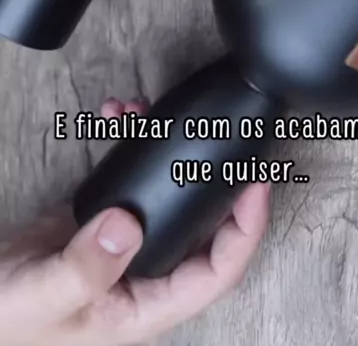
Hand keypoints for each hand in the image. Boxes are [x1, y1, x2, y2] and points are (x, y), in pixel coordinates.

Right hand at [0, 98, 269, 345]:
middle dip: (215, 179)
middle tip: (224, 134)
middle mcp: (142, 274)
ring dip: (165, 150)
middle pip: (203, 229)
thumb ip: (85, 267)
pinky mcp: (100, 218)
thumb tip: (127, 224)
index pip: (215, 273)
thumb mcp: (44, 298)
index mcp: (143, 306)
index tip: (257, 186)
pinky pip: (129, 176)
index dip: (246, 232)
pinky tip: (117, 116)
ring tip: (145, 112)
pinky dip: (127, 142)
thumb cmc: (9, 320)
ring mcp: (123, 245)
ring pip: (167, 195)